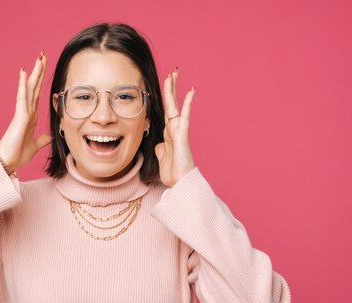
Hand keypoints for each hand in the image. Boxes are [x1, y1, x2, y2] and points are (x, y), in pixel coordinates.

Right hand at [0, 51, 51, 168]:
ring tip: (39, 58)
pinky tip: (24, 72)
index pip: (37, 94)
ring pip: (30, 88)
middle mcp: (27, 111)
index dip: (41, 80)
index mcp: (31, 116)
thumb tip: (50, 134)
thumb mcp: (36, 145)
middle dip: (39, 71)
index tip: (44, 67)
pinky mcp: (20, 117)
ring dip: (34, 73)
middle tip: (43, 55)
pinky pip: (22, 97)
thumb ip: (43, 139)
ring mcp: (23, 112)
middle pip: (34, 87)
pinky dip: (23, 85)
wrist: (8, 162)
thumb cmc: (18, 154)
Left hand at [154, 68, 195, 186]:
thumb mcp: (163, 157)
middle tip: (173, 71)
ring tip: (174, 74)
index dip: (166, 96)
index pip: (166, 109)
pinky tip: (191, 91)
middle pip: (170, 103)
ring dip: (174, 90)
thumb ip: (161, 148)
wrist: (180, 182)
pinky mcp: (182, 135)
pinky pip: (185, 116)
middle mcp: (174, 128)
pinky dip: (188, 104)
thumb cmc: (173, 171)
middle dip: (171, 87)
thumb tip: (160, 144)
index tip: (167, 82)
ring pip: (175, 105)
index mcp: (168, 132)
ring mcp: (179, 130)